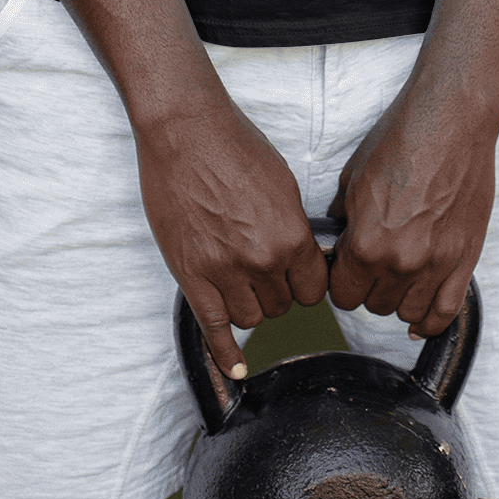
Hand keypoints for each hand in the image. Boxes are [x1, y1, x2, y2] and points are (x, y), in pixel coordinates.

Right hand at [134, 99, 330, 379]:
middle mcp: (261, 260)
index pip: (314, 289)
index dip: (306, 282)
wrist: (185, 131)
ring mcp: (224, 271)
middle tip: (264, 267)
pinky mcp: (191, 275)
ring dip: (251, 305)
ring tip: (243, 281)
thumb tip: (303, 257)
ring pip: (251, 318)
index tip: (298, 276)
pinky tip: (235, 367)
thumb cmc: (235, 145)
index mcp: (291, 236)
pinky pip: (213, 327)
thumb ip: (294, 228)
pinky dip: (225, 352)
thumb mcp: (283, 184)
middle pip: (283, 306)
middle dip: (277, 290)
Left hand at [327, 86, 496, 340]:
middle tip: (374, 263)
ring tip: (399, 276)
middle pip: (375, 305)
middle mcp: (401, 262)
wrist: (451, 120)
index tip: (347, 268)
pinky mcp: (466, 258)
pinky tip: (421, 319)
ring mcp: (437, 263)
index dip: (341, 281)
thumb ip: (344, 217)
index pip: (342, 294)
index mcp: (367, 244)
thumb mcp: (354, 176)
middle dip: (369, 287)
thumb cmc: (401, 140)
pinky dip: (432, 321)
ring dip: (399, 298)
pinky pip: (447, 311)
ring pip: (408, 311)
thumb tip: (339, 236)